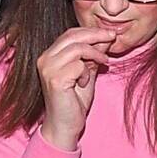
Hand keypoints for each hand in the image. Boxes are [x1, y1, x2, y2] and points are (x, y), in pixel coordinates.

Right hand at [36, 27, 112, 150]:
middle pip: (73, 36)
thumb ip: (92, 56)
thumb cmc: (74, 101)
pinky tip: (84, 83)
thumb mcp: (86, 73)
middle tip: (112, 37)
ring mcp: (48, 69)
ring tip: (102, 62)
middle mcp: (45, 59)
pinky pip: (78, 65)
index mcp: (49, 55)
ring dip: (95, 54)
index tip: (108, 33)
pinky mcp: (55, 79)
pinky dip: (86, 72)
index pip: (70, 34)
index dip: (90, 31)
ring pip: (77, 48)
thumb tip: (105, 38)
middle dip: (96, 35)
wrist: (65, 126)